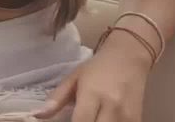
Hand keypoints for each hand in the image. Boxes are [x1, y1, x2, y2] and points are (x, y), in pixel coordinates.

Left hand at [35, 35, 150, 121]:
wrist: (130, 58)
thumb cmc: (97, 68)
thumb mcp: (73, 78)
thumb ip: (56, 98)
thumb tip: (37, 115)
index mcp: (93, 94)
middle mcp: (112, 107)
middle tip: (78, 120)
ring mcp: (127, 116)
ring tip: (89, 118)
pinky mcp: (137, 120)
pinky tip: (100, 119)